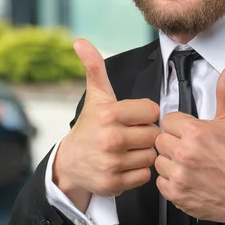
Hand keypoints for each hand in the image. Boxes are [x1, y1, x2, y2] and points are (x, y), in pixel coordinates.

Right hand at [53, 39, 161, 211]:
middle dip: (144, 134)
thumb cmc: (90, 126)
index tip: (132, 117)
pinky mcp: (114, 184)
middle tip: (130, 135)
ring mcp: (112, 163)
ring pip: (151, 155)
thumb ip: (95, 67)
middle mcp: (111, 139)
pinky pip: (144, 175)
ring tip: (127, 149)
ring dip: (143, 153)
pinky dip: (138, 172)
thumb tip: (80, 41)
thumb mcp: (96, 95)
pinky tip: (125, 164)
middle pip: (153, 134)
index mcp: (110, 114)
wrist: (71, 162)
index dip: (145, 114)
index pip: (152, 111)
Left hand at [154, 62, 224, 224]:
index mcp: (194, 132)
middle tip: (190, 149)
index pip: (168, 120)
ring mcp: (178, 174)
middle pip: (161, 140)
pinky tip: (186, 178)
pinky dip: (170, 181)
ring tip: (188, 164)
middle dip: (173, 143)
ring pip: (158, 160)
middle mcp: (184, 153)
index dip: (179, 126)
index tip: (189, 133)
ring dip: (170, 162)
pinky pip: (160, 181)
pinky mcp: (175, 193)